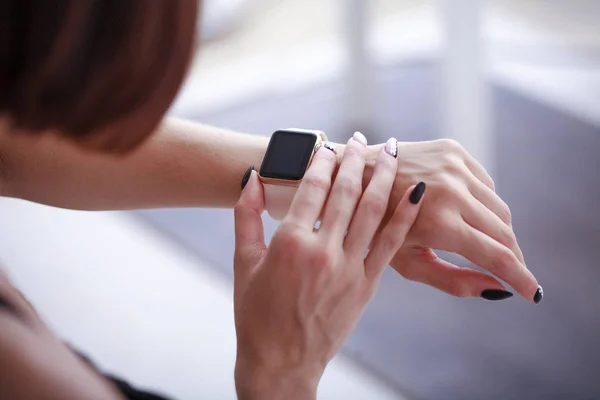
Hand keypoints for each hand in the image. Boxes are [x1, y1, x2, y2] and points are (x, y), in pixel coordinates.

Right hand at [233, 133, 423, 399]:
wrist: (281, 361)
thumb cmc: (256, 314)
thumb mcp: (244, 262)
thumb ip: (246, 216)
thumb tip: (252, 178)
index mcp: (289, 242)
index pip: (311, 188)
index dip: (322, 162)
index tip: (330, 146)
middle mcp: (322, 250)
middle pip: (345, 193)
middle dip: (356, 160)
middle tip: (363, 137)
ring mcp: (348, 268)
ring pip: (372, 211)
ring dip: (384, 177)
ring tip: (392, 150)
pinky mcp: (366, 284)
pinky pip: (390, 244)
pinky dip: (405, 216)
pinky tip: (416, 194)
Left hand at [360, 139, 539, 301]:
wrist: (352, 177)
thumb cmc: (374, 228)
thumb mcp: (409, 263)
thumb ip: (454, 280)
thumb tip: (498, 289)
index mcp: (439, 223)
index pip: (496, 255)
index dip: (520, 277)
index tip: (534, 294)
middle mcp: (452, 190)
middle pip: (504, 232)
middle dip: (511, 256)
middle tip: (511, 272)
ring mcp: (454, 166)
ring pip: (499, 208)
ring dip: (499, 231)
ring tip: (485, 244)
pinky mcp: (453, 150)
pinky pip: (486, 184)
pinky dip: (483, 203)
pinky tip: (466, 212)